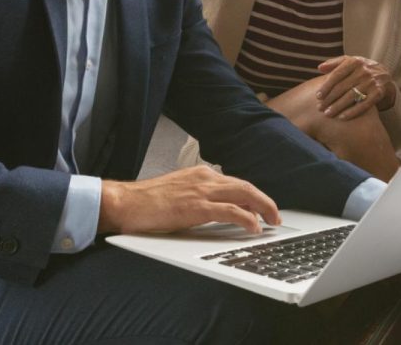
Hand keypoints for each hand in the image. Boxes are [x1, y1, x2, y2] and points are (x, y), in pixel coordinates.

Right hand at [98, 166, 279, 235]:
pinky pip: (230, 211)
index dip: (254, 196)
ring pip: (244, 194)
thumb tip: (220, 210)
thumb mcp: (180, 193)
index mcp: (201, 174)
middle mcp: (205, 178)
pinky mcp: (196, 207)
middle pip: (246, 186)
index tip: (263, 207)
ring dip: (263, 208)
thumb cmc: (147, 202)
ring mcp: (201, 191)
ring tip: (272, 221)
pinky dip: (246, 218)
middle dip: (264, 201)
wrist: (125, 202)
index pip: (236, 183)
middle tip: (275, 216)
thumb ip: (200, 197)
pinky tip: (254, 227)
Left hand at [316, 55, 397, 118]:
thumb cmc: (362, 69)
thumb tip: (319, 67)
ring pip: (351, 97)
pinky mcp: (378, 93)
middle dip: (329, 99)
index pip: (337, 74)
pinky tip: (342, 118)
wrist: (385, 75)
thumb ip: (335, 63)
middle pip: (342, 87)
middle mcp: (364, 71)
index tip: (317, 96)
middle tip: (319, 108)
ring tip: (328, 114)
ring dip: (338, 107)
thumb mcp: (350, 61)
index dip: (326, 86)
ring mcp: (372, 82)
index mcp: (354, 62)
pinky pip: (364, 105)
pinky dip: (352, 112)